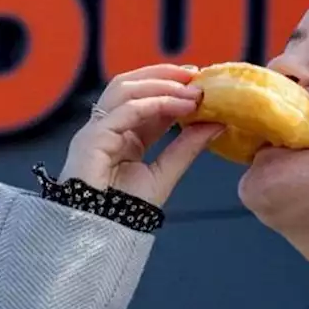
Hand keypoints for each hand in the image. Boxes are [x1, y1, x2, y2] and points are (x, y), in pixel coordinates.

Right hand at [59, 63, 224, 205]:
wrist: (103, 233)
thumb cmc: (127, 211)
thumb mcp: (166, 172)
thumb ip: (187, 147)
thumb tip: (217, 123)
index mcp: (122, 135)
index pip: (145, 100)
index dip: (171, 87)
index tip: (199, 80)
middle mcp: (107, 128)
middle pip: (130, 85)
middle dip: (164, 75)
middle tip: (196, 74)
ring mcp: (96, 131)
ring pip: (125, 90)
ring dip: (161, 84)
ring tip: (191, 89)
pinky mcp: (91, 139)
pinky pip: (124, 111)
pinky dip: (154, 103)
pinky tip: (179, 105)